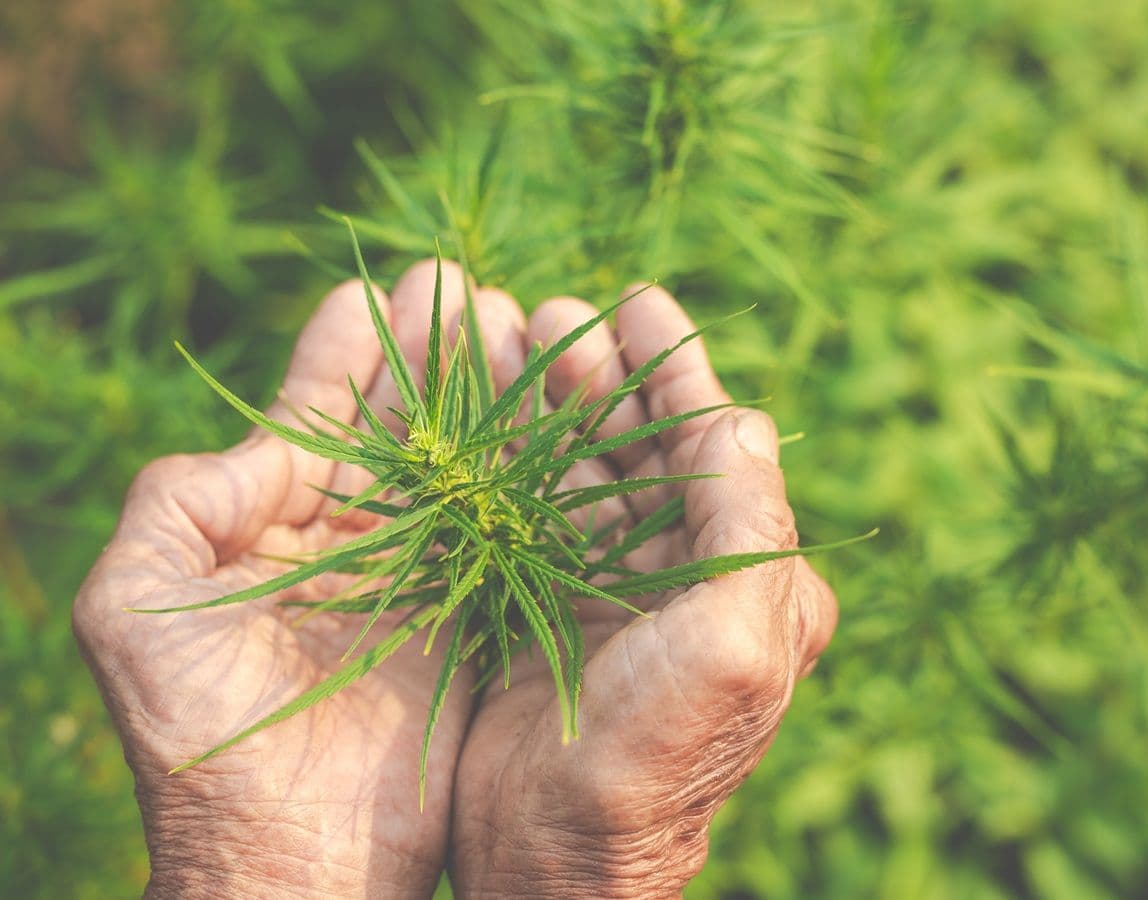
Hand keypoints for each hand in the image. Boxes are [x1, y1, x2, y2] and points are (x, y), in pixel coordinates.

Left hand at [72, 263, 480, 897]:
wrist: (285, 855)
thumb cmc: (195, 736)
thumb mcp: (134, 606)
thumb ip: (177, 505)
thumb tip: (257, 449)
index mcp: (269, 529)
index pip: (312, 418)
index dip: (344, 352)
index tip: (377, 287)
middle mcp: (350, 543)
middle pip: (398, 428)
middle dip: (428, 357)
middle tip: (466, 290)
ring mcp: (417, 578)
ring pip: (457, 469)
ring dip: (486, 400)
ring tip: (517, 326)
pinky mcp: (471, 620)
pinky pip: (505, 534)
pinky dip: (530, 478)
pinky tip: (552, 422)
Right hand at [449, 285, 837, 897]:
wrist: (563, 862)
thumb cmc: (662, 755)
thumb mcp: (736, 639)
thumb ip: (749, 521)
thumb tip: (742, 414)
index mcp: (746, 576)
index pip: (712, 444)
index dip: (676, 369)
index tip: (637, 300)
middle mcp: (683, 577)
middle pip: (640, 445)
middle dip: (601, 375)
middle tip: (554, 311)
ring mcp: (609, 592)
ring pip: (578, 469)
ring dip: (546, 404)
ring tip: (508, 338)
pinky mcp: (543, 612)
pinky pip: (526, 513)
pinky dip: (504, 460)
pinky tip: (474, 415)